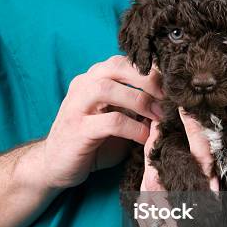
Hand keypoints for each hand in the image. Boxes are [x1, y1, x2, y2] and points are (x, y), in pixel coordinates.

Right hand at [41, 56, 162, 188]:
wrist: (55, 165)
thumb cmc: (92, 140)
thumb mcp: (116, 118)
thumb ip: (135, 107)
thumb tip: (168, 101)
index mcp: (92, 79)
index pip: (123, 61)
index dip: (150, 69)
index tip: (172, 84)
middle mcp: (82, 86)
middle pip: (116, 67)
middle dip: (147, 79)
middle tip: (169, 96)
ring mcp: (76, 106)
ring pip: (108, 88)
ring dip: (140, 100)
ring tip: (159, 116)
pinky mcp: (77, 130)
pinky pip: (110, 122)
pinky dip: (133, 127)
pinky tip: (145, 137)